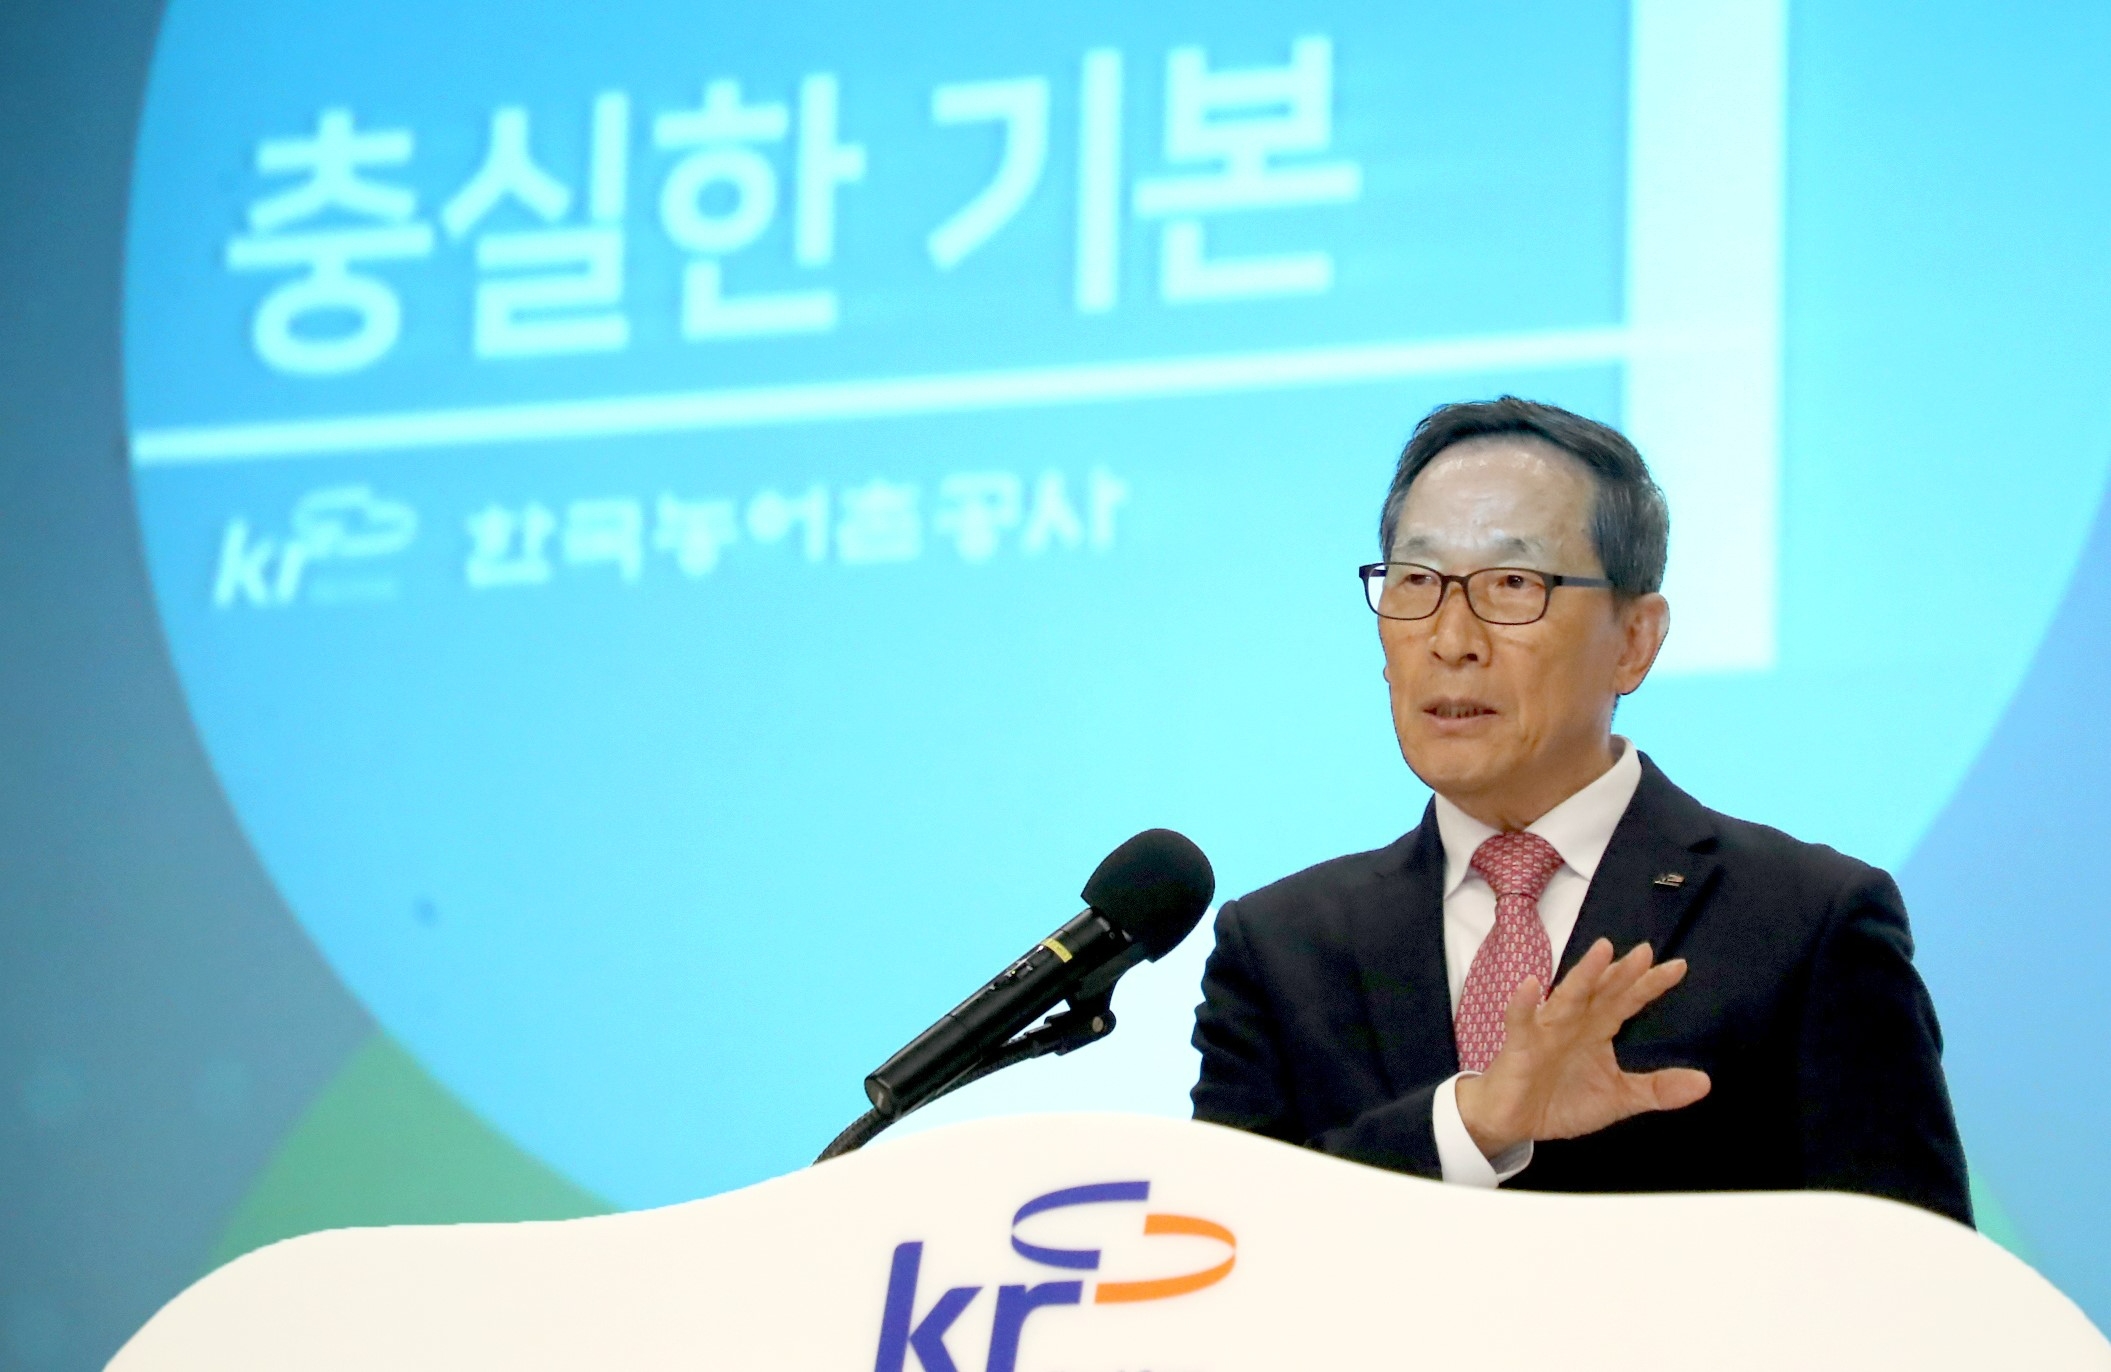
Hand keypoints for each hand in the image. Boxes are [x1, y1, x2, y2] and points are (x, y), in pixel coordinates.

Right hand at [1454, 937, 1710, 1161]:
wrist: (1512, 1121)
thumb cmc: (1560, 1100)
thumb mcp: (1618, 1098)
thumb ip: (1657, 1089)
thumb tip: (1705, 1082)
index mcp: (1598, 1029)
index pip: (1627, 1001)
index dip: (1650, 984)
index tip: (1678, 966)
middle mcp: (1574, 1022)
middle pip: (1602, 991)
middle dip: (1622, 972)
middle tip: (1645, 952)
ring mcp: (1546, 1030)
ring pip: (1567, 997)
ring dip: (1584, 974)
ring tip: (1602, 951)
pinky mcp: (1520, 1045)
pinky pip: (1521, 1020)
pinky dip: (1524, 1003)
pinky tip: (1531, 985)